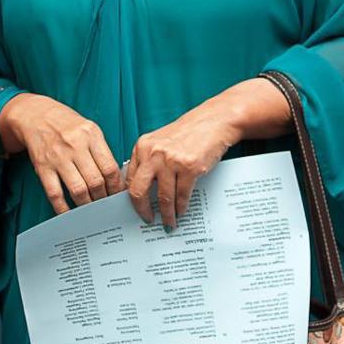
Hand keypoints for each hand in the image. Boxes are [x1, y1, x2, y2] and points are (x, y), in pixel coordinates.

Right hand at [0, 93, 123, 213]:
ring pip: (78, 190)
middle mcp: (75, 145)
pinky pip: (55, 193)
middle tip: (105, 205)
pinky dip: (63, 208)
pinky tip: (69, 213)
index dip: (117, 187)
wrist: (35, 114)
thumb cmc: (65, 123)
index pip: (110, 168)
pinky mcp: (43, 167)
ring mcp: (58, 157)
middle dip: (103, 199)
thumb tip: (115, 178)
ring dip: (87, 205)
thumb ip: (101, 150)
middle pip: (96, 181)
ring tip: (91, 209)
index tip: (118, 196)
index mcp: (91, 135)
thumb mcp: (89, 128)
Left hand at [125, 95, 248, 229]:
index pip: (129, 179)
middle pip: (139, 191)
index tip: (135, 210)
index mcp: (142, 146)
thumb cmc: (188, 134)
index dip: (131, 199)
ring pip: (163, 197)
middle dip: (143, 210)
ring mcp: (171, 160)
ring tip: (169, 222)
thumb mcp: (160, 142)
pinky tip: (181, 212)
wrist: (213, 121)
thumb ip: (149, 160)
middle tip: (148, 220)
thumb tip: (141, 189)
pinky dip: (181, 207)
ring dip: (167, 214)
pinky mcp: (189, 167)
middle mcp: (153, 153)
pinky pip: (181, 195)